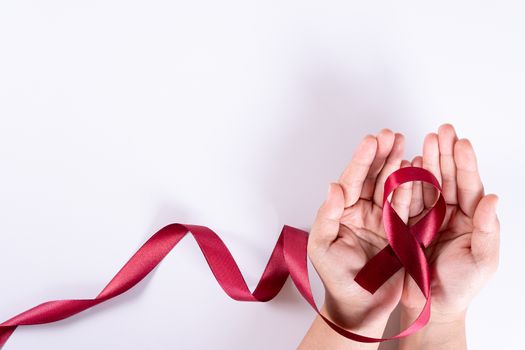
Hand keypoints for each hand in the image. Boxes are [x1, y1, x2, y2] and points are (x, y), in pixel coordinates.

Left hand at [307, 129, 410, 334]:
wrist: (361, 305)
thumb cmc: (337, 278)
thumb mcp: (322, 246)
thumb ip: (327, 216)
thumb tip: (332, 186)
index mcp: (343, 212)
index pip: (351, 180)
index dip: (361, 160)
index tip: (371, 141)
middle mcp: (363, 211)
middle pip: (372, 177)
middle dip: (381, 155)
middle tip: (390, 135)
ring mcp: (383, 219)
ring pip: (391, 187)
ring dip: (397, 166)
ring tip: (404, 145)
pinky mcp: (401, 230)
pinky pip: (408, 206)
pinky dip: (413, 189)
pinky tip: (417, 170)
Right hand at [400, 124, 499, 348]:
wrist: (430, 305)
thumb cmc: (460, 286)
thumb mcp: (482, 261)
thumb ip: (488, 230)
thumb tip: (492, 198)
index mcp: (471, 219)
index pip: (469, 186)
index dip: (465, 164)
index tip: (461, 142)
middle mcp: (449, 213)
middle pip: (448, 177)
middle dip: (445, 153)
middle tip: (442, 130)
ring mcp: (427, 216)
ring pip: (428, 183)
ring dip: (427, 160)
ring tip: (426, 139)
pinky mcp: (407, 223)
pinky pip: (407, 199)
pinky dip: (407, 181)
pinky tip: (410, 163)